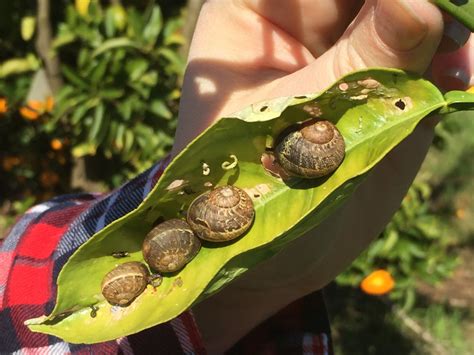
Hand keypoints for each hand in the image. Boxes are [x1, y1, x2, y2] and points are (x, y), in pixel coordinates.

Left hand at [171, 1, 471, 351]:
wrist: (279, 254)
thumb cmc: (256, 197)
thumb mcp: (300, 126)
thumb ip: (359, 64)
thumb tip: (419, 3)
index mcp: (250, 15)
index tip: (410, 8)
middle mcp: (295, 25)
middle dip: (414, 3)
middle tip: (451, 27)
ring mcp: (339, 52)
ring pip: (402, 11)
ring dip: (443, 25)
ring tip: (460, 61)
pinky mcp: (375, 84)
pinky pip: (422, 52)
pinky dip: (449, 61)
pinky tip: (459, 78)